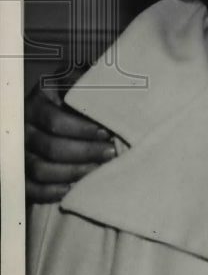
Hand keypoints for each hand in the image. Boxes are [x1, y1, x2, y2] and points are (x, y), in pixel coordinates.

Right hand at [25, 77, 116, 203]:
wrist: (60, 112)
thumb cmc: (79, 97)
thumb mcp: (82, 82)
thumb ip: (93, 85)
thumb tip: (120, 90)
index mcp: (40, 101)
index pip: (56, 121)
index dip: (82, 130)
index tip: (106, 133)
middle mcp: (25, 126)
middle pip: (50, 147)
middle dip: (84, 153)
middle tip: (109, 154)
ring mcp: (20, 150)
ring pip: (40, 169)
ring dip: (72, 172)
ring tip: (97, 171)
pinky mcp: (20, 171)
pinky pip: (29, 187)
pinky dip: (49, 191)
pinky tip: (71, 188)